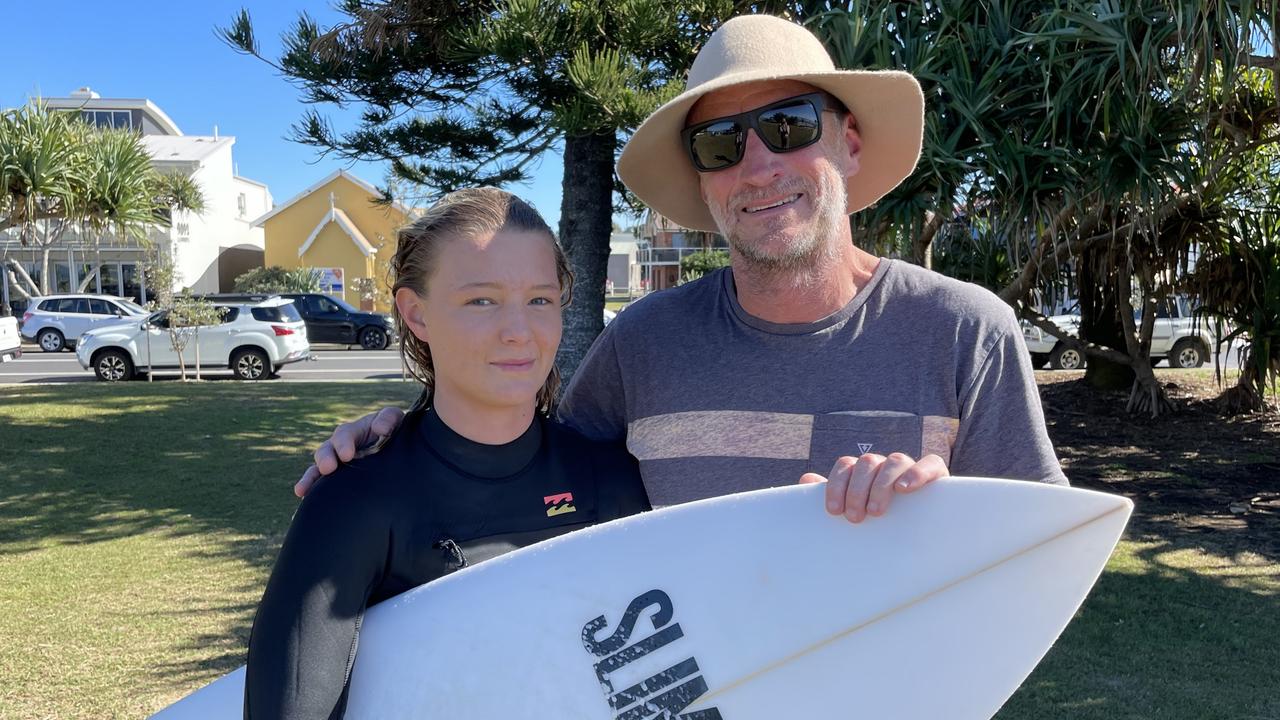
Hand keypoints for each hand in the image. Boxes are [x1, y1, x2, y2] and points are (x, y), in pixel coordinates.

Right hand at [294, 406, 406, 497]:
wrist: (399, 452)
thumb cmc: (395, 432)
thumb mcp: (394, 420)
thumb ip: (388, 419)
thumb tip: (380, 428)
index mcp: (354, 432)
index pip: (344, 435)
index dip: (344, 444)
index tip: (346, 456)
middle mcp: (340, 448)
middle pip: (326, 451)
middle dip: (325, 459)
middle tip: (328, 468)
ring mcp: (338, 465)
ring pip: (318, 470)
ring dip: (310, 479)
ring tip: (302, 490)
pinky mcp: (338, 481)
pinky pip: (321, 487)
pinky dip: (311, 493)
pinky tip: (304, 501)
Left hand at [799, 452, 947, 522]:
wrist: (920, 530)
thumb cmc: (876, 519)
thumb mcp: (853, 509)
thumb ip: (830, 494)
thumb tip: (805, 479)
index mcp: (862, 471)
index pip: (845, 466)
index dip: (836, 486)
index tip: (833, 511)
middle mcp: (884, 465)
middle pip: (867, 463)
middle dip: (857, 490)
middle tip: (854, 518)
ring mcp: (910, 468)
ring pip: (895, 460)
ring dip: (882, 484)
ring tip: (876, 511)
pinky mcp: (936, 475)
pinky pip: (930, 463)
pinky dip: (917, 473)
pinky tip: (904, 489)